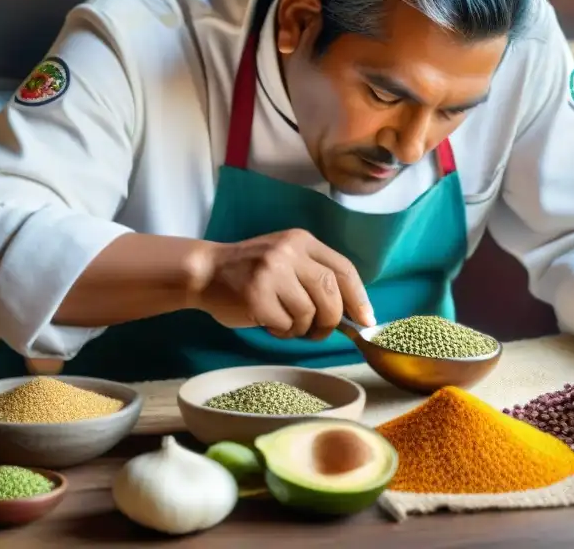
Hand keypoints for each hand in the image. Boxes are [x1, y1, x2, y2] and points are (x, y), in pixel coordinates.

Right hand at [198, 229, 374, 339]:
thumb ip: (316, 277)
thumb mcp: (287, 260)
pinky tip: (270, 323)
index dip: (359, 298)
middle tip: (320, 331)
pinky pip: (285, 325)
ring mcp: (271, 272)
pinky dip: (282, 332)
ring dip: (302, 328)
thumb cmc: (253, 272)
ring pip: (308, 313)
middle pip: (330, 293)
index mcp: (302, 241)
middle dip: (332, 319)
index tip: (366, 320)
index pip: (343, 269)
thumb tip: (355, 313)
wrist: (206, 272)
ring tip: (286, 323)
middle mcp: (289, 252)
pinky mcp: (255, 295)